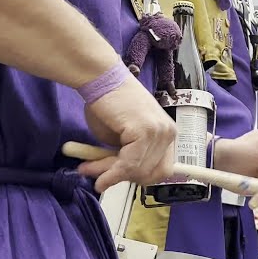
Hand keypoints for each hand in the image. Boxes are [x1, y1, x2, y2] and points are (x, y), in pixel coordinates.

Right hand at [76, 77, 176, 192]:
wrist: (101, 78)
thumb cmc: (109, 103)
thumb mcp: (120, 138)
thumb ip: (124, 157)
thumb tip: (113, 179)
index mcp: (168, 133)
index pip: (161, 170)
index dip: (137, 178)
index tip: (116, 179)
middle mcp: (169, 133)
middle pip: (150, 173)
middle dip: (121, 178)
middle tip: (96, 176)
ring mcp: (160, 132)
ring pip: (137, 170)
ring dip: (111, 175)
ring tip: (88, 171)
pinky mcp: (145, 131)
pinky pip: (129, 164)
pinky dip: (113, 175)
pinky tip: (100, 179)